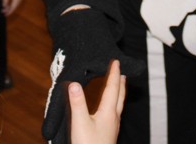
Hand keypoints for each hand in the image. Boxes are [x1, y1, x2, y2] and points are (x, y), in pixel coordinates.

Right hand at [43, 8, 144, 143]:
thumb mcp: (80, 124)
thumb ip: (77, 103)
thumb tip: (73, 83)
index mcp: (108, 113)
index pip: (112, 89)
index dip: (113, 74)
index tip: (116, 60)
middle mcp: (113, 118)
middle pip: (119, 96)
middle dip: (120, 82)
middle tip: (122, 70)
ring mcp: (112, 128)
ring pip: (118, 105)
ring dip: (118, 93)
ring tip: (118, 86)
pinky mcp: (108, 135)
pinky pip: (113, 114)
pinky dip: (113, 104)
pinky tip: (108, 111)